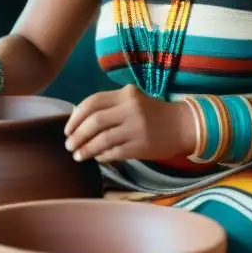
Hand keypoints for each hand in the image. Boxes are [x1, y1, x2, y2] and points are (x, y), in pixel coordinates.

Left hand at [63, 85, 193, 163]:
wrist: (184, 125)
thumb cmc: (153, 113)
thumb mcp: (132, 101)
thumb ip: (108, 107)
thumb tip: (77, 119)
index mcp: (125, 94)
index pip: (92, 102)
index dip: (75, 117)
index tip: (67, 129)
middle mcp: (130, 109)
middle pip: (94, 122)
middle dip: (77, 135)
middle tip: (69, 146)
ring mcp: (137, 128)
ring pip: (102, 139)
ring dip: (86, 149)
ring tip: (78, 156)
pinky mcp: (142, 146)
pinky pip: (115, 152)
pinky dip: (102, 156)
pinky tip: (97, 158)